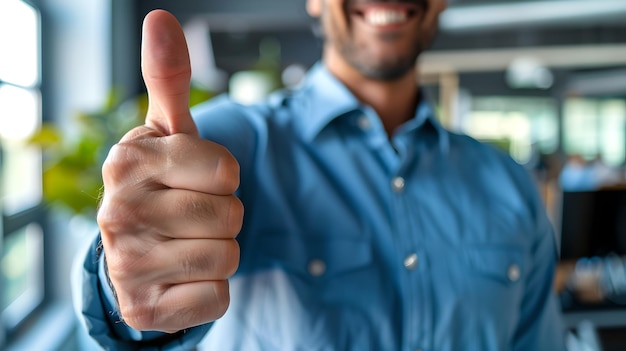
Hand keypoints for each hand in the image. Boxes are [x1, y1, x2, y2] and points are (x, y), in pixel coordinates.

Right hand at [97, 9, 242, 332]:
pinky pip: (217, 298)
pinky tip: (181, 277)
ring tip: (186, 243)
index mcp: (128, 162)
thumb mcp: (166, 133)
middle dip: (223, 216)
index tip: (195, 180)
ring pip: (228, 257)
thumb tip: (160, 19)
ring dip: (220, 252)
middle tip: (191, 216)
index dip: (223, 178)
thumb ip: (169, 78)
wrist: (132, 250)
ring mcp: (127, 266)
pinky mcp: (145, 309)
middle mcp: (118, 213)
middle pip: (231, 216)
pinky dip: (210, 290)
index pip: (227, 172)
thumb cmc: (161, 183)